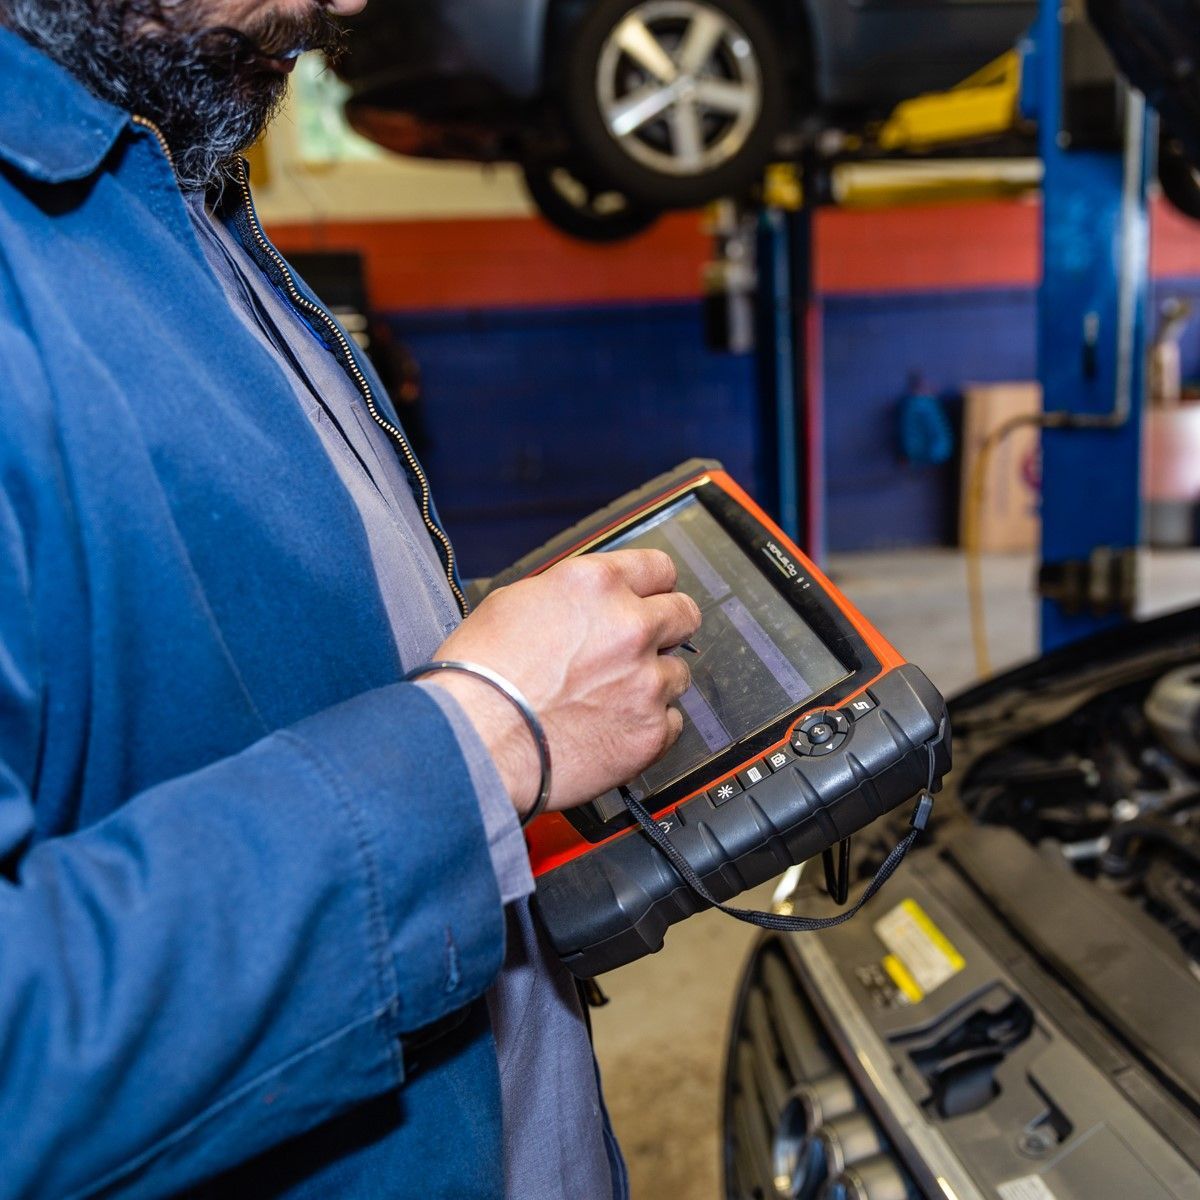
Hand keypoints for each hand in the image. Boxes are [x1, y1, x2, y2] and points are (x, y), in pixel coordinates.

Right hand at [421, 550, 700, 817]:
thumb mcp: (513, 603)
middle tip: (640, 648)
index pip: (659, 568)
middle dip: (666, 629)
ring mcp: (646, 682)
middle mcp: (630, 627)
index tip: (652, 598)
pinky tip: (613, 729)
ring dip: (653, 683)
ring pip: (678, 674)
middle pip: (685, 615)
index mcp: (596, 586)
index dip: (654, 586)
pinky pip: (671, 724)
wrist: (476, 742)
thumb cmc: (479, 678)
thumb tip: (586, 606)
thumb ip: (569, 598)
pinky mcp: (651, 732)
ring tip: (611, 698)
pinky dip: (648, 727)